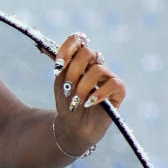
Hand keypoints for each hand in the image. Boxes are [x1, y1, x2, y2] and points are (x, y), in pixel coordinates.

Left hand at [53, 32, 125, 154]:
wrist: (74, 127)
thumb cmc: (68, 104)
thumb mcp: (60, 83)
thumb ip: (61, 66)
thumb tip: (48, 49)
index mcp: (81, 59)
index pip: (78, 40)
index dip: (67, 49)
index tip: (58, 67)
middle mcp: (96, 64)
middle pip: (87, 53)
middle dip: (73, 71)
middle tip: (68, 88)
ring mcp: (109, 76)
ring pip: (98, 69)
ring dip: (83, 86)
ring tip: (76, 100)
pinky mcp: (119, 90)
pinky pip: (113, 84)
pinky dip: (98, 93)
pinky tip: (88, 103)